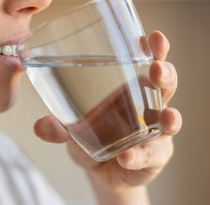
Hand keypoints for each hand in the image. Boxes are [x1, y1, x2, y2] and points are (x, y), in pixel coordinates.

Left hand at [34, 31, 181, 203]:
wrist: (100, 172)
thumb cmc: (92, 138)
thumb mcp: (73, 130)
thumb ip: (58, 128)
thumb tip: (39, 126)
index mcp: (131, 89)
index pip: (148, 63)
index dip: (154, 50)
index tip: (154, 36)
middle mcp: (148, 107)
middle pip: (166, 86)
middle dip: (166, 74)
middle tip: (157, 68)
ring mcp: (155, 133)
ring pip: (171, 121)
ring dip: (170, 118)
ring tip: (166, 117)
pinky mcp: (153, 158)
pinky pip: (151, 156)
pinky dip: (139, 157)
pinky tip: (126, 156)